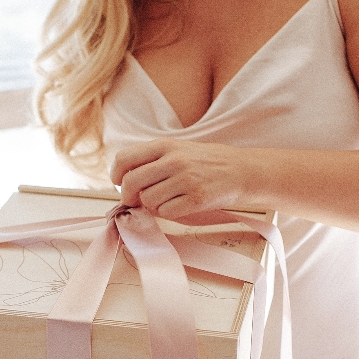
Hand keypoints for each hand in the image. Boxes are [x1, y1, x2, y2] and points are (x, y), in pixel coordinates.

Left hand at [111, 139, 252, 218]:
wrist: (242, 170)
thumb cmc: (207, 162)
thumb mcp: (179, 149)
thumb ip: (153, 160)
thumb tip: (124, 180)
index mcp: (166, 145)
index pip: (125, 158)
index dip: (116, 175)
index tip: (119, 183)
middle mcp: (174, 160)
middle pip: (131, 182)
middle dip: (128, 196)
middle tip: (135, 201)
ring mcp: (186, 179)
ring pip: (147, 200)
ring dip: (152, 205)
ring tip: (167, 199)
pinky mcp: (197, 198)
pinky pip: (165, 212)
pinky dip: (167, 213)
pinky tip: (179, 205)